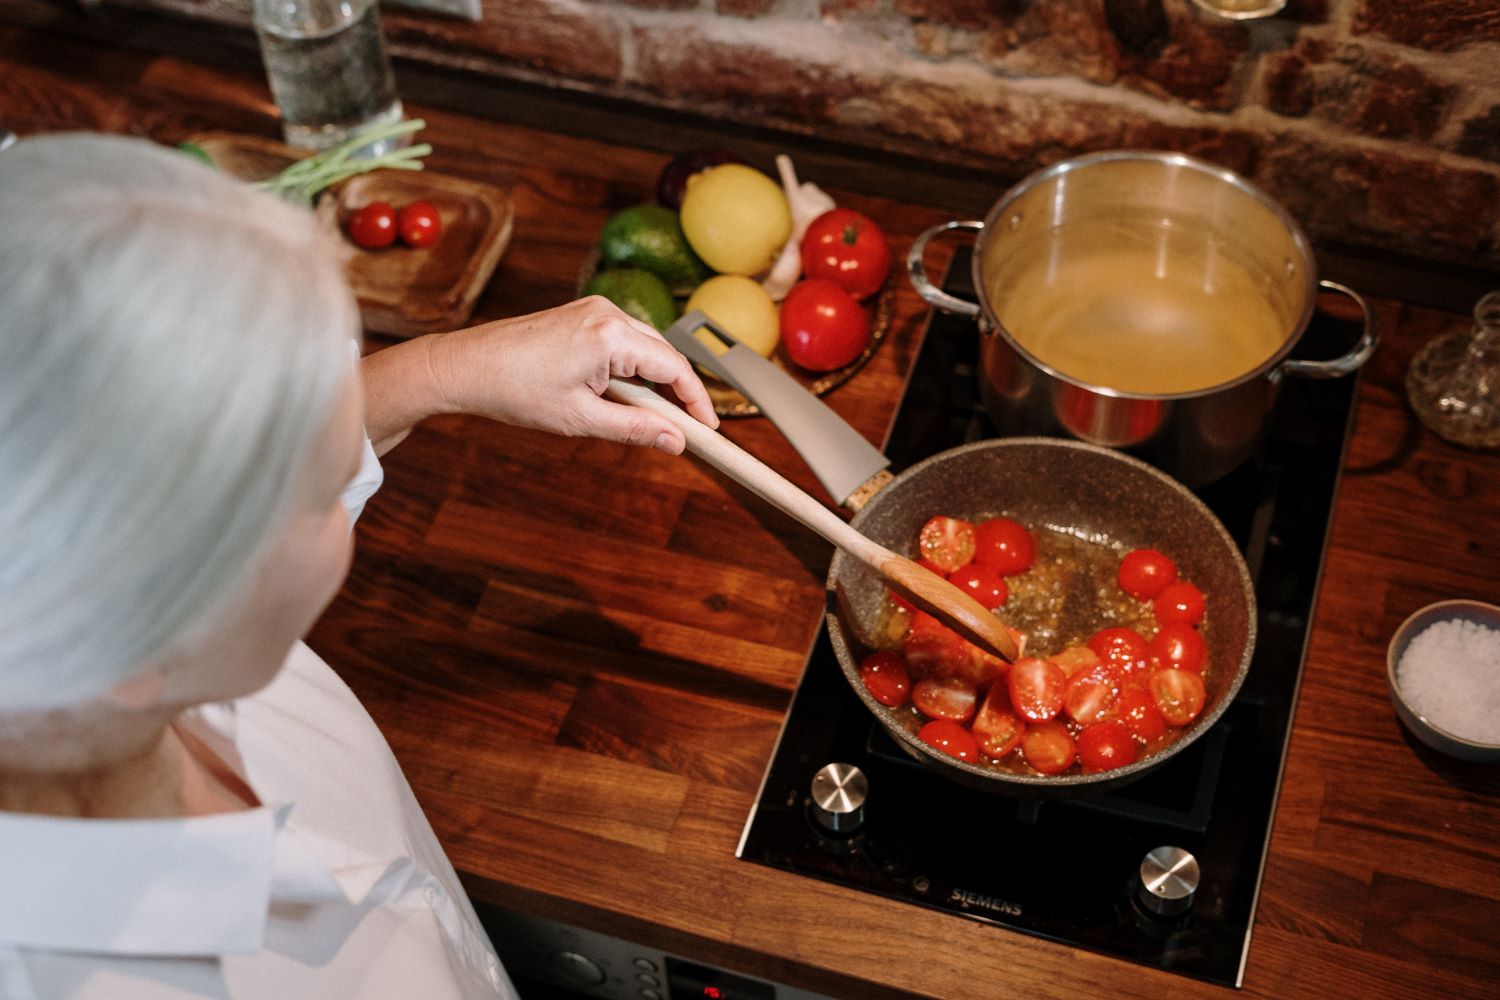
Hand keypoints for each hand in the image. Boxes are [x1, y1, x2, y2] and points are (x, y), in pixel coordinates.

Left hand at [430, 297, 717, 452]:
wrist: (466, 366)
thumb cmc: (514, 391)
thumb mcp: (581, 419)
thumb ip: (635, 429)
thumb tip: (675, 442)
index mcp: (610, 335)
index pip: (675, 368)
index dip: (696, 401)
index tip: (708, 428)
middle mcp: (608, 312)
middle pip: (664, 354)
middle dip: (678, 393)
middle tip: (687, 430)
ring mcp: (594, 309)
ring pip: (645, 347)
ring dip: (654, 382)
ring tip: (655, 419)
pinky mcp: (582, 313)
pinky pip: (623, 340)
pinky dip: (632, 368)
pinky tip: (626, 395)